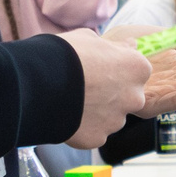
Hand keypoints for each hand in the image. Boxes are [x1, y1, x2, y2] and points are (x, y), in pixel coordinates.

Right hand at [59, 29, 151, 145]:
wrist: (38, 83)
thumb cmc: (65, 54)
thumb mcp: (92, 39)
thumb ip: (116, 46)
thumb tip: (130, 46)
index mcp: (137, 68)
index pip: (136, 72)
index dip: (117, 71)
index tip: (99, 70)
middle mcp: (135, 97)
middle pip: (127, 98)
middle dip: (111, 95)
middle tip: (85, 89)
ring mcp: (117, 120)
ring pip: (111, 118)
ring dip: (98, 113)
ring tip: (73, 103)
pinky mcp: (98, 138)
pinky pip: (94, 133)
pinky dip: (83, 128)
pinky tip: (67, 117)